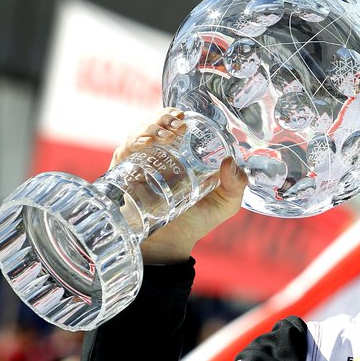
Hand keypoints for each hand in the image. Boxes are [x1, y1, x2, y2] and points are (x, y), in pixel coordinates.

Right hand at [110, 107, 247, 263]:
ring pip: (138, 134)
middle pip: (153, 125)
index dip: (173, 115)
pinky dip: (133, 143)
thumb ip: (236, 185)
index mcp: (179, 155)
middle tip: (175, 124)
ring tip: (165, 133)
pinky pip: (123, 153)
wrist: (171, 245)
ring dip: (150, 127)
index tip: (182, 116)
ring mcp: (139, 165)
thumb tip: (230, 162)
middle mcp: (158, 156)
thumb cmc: (198, 221)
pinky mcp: (123, 176)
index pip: (172, 124)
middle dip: (161, 118)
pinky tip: (146, 144)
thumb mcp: (225, 202)